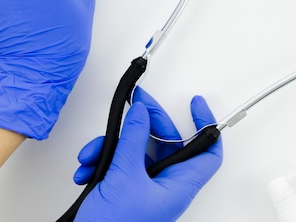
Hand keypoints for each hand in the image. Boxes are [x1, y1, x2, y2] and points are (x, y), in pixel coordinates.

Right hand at [73, 87, 222, 221]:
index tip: (195, 104)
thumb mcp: (123, 177)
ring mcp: (145, 189)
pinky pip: (120, 165)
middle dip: (147, 124)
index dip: (206, 125)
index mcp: (179, 185)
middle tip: (135, 106)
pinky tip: (87, 169)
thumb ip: (132, 140)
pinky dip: (102, 162)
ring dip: (112, 147)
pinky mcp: (126, 192)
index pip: (208, 151)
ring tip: (95, 153)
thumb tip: (141, 113)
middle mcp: (166, 186)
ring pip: (137, 152)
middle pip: (167, 143)